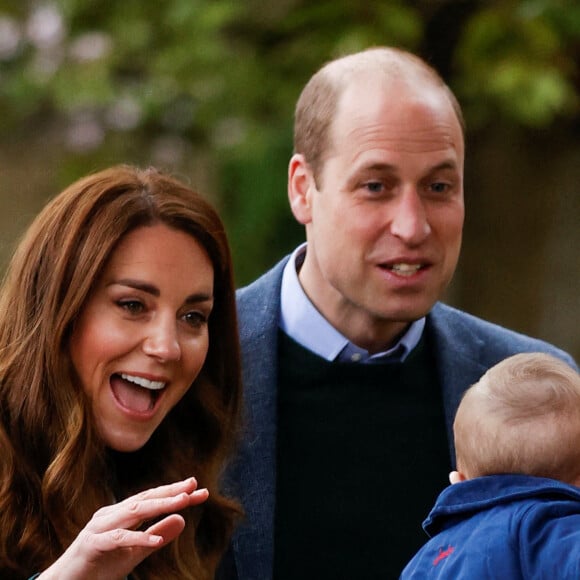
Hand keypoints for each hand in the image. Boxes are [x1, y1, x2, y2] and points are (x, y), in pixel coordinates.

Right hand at [38, 477, 207, 579]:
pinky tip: (155, 539)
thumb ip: (157, 535)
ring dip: (160, 505)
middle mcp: (111, 514)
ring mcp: (100, 527)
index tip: (200, 490)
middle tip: (194, 487)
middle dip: (172, 492)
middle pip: (146, 499)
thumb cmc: (100, 566)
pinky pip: (117, 539)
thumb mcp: (135, 552)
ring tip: (183, 502)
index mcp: (122, 513)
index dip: (176, 493)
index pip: (153, 498)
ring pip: (134, 511)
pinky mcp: (92, 545)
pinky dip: (137, 537)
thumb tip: (183, 519)